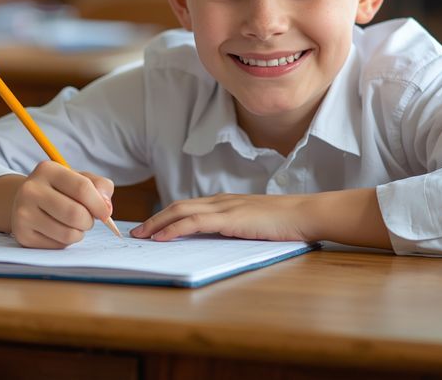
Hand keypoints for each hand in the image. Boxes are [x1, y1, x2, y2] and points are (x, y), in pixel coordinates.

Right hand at [9, 161, 113, 248]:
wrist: (26, 201)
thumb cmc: (60, 190)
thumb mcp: (79, 178)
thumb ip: (100, 186)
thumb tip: (106, 208)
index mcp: (47, 170)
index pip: (82, 188)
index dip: (99, 204)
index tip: (106, 213)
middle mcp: (30, 190)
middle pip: (75, 214)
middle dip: (89, 221)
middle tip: (87, 219)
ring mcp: (23, 213)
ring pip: (68, 233)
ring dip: (79, 233)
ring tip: (72, 224)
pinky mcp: (22, 235)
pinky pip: (58, 245)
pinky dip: (65, 241)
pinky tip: (58, 230)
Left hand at [130, 193, 311, 241]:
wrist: (304, 214)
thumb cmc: (283, 223)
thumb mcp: (252, 225)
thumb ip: (233, 229)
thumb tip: (215, 241)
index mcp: (225, 203)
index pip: (188, 206)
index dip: (166, 216)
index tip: (150, 228)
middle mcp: (221, 201)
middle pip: (178, 206)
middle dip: (155, 219)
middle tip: (137, 232)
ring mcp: (225, 207)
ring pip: (181, 211)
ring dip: (158, 223)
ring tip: (142, 236)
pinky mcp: (230, 217)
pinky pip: (195, 221)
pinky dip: (175, 228)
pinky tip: (162, 237)